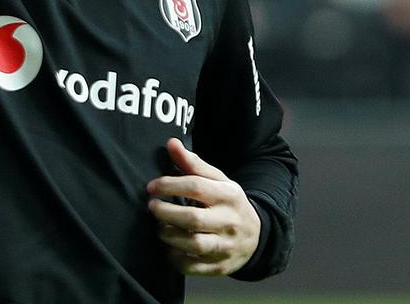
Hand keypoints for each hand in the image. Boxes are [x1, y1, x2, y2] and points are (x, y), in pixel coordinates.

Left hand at [146, 137, 261, 276]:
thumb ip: (193, 163)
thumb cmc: (229, 203)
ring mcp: (225, 246)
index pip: (195, 186)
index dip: (169, 185)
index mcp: (228, 195)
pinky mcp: (220, 267)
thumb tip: (171, 143)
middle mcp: (229, 221)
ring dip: (169, 235)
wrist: (257, 236)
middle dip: (165, 212)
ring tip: (160, 227)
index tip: (152, 187)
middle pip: (192, 218)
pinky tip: (170, 248)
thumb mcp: (218, 180)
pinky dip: (176, 259)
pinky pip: (193, 267)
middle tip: (152, 207)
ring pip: (193, 244)